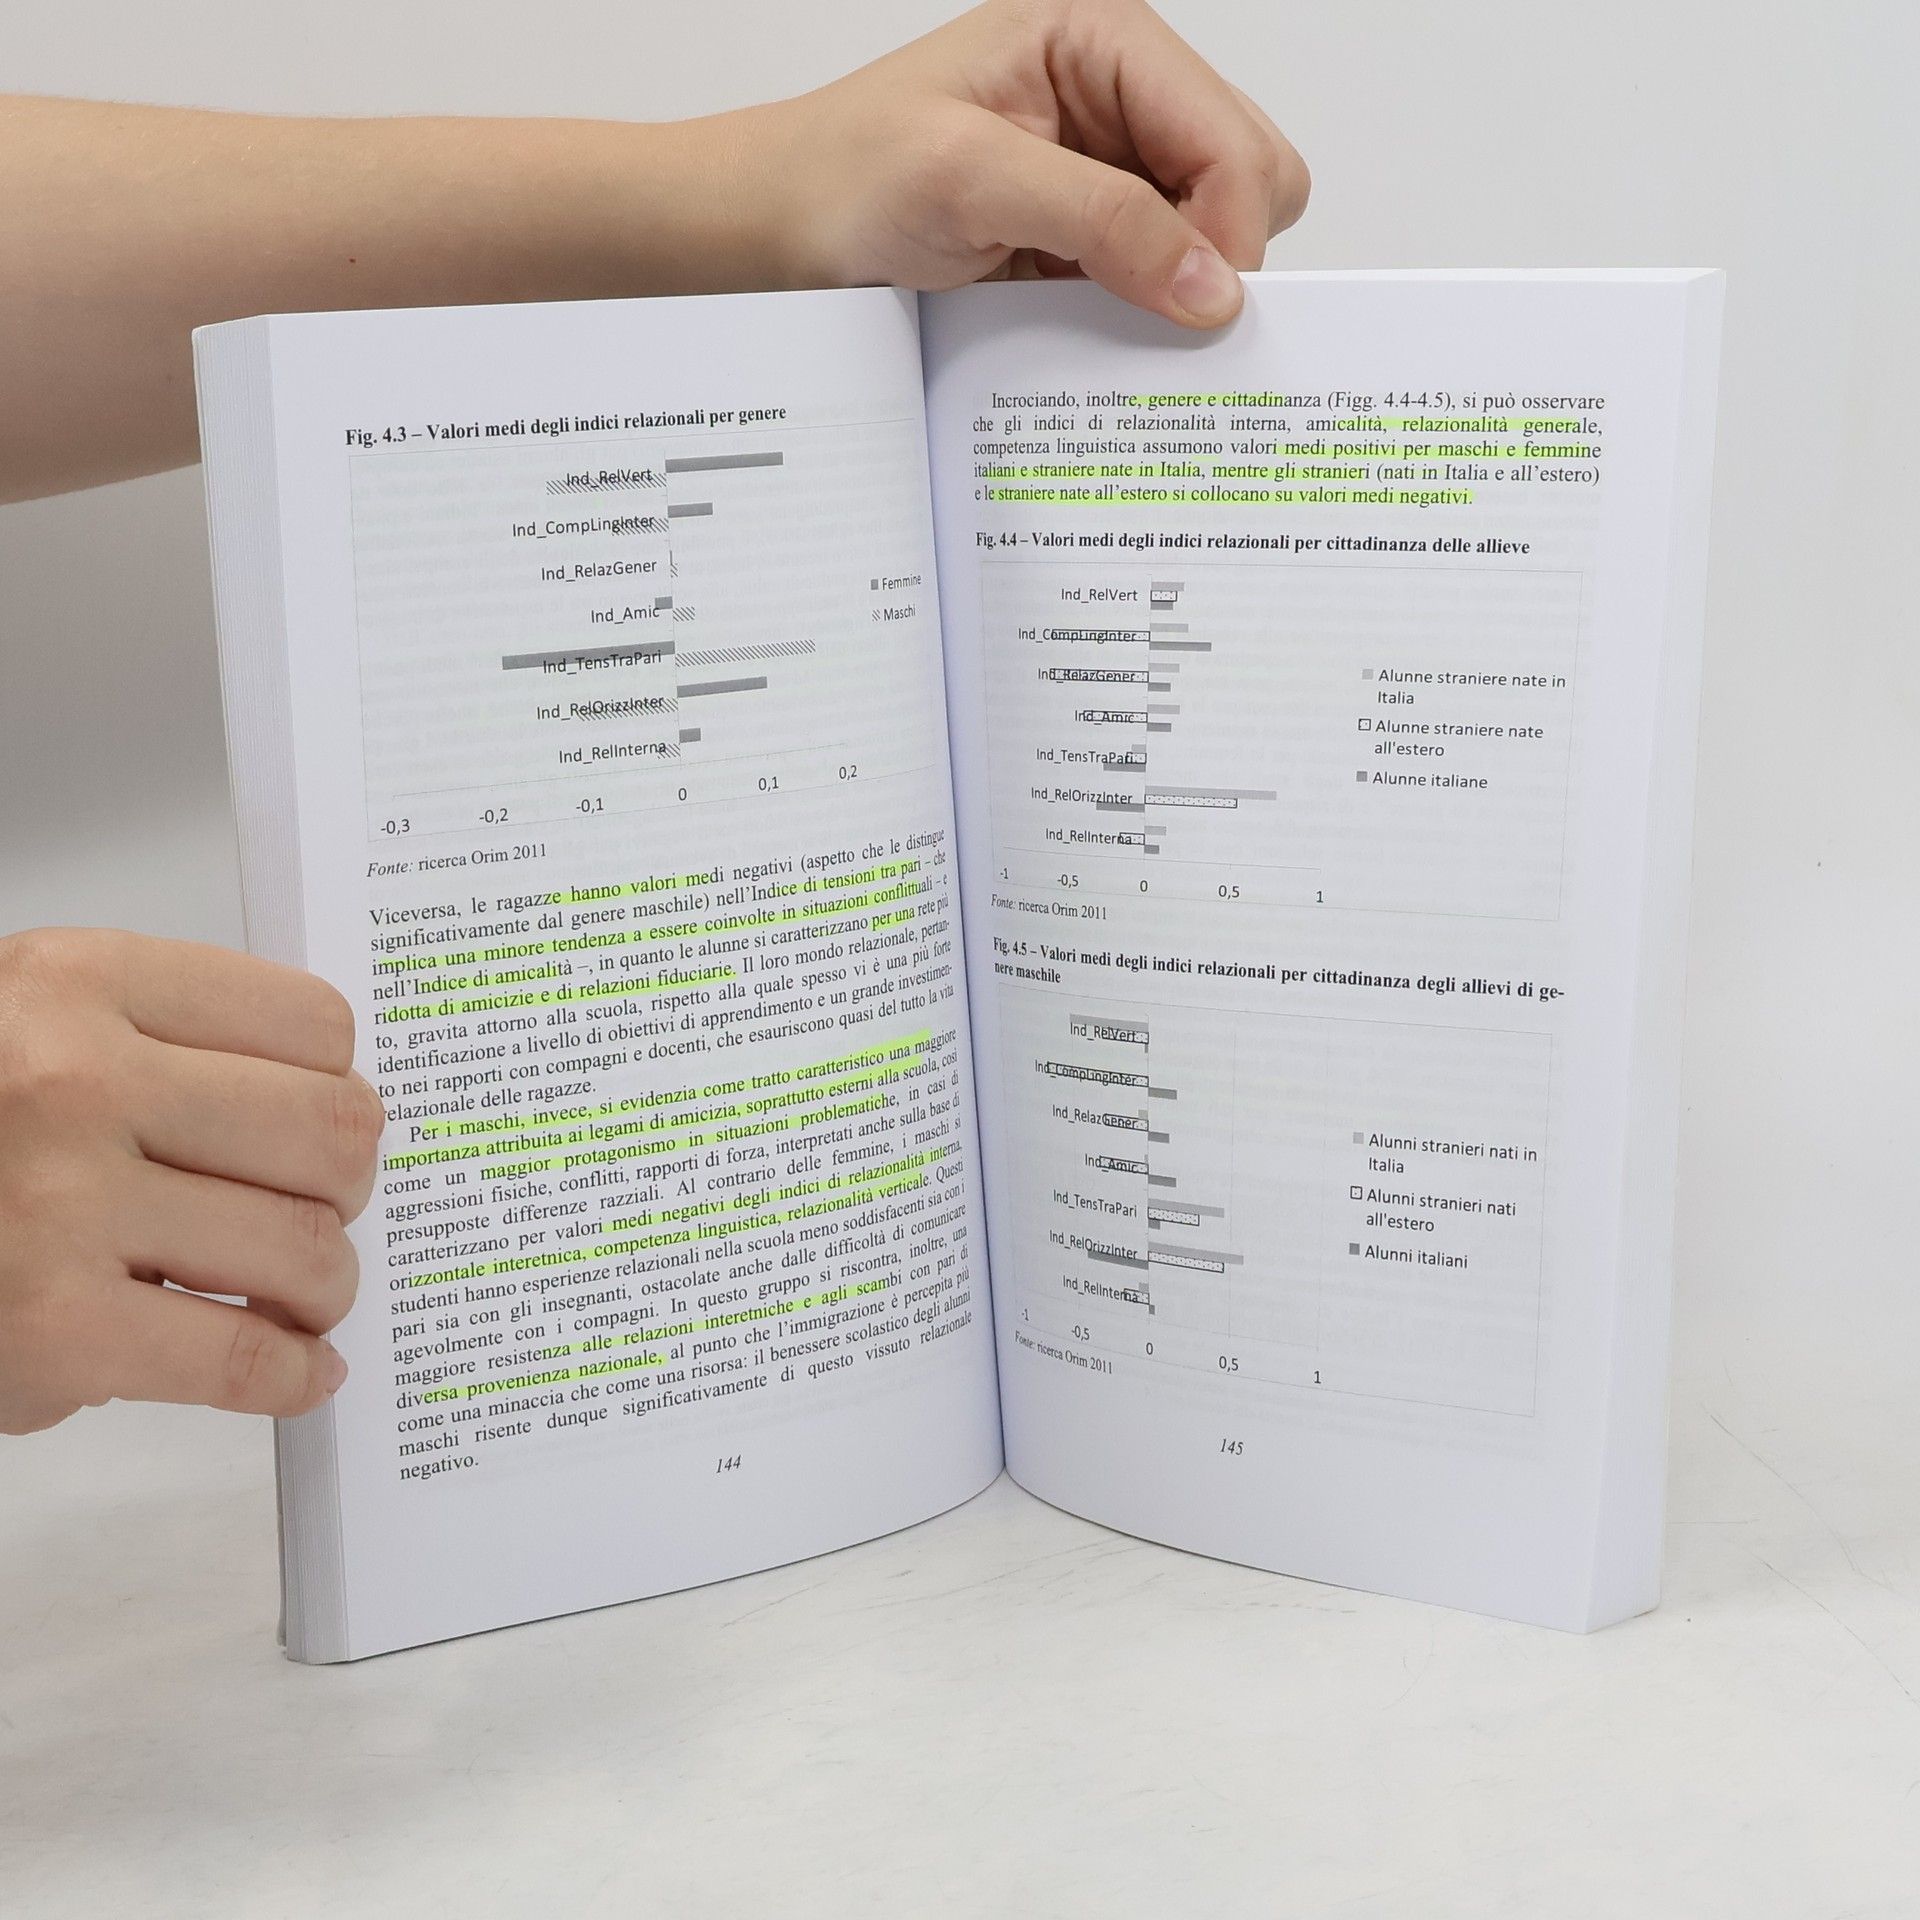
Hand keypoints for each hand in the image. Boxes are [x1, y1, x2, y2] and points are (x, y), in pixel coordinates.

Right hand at [0, 929, 381, 1433]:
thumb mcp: (26, 1028)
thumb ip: (155, 1046)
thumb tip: (316, 1112)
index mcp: (76, 982)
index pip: (309, 1023)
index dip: (336, 1086)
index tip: (323, 1125)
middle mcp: (72, 1080)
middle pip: (331, 1131)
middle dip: (345, 1188)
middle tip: (317, 1214)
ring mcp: (60, 1205)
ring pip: (305, 1246)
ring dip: (324, 1285)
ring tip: (298, 1297)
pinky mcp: (52, 1329)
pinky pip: (241, 1355)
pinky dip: (292, 1375)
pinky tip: (297, 1370)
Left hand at [761, 0, 1309, 326]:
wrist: (784, 226)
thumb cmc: (851, 175)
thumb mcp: (973, 182)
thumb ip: (1103, 221)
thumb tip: (1213, 287)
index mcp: (1105, 37)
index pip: (1232, 139)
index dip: (1229, 231)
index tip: (1198, 310)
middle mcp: (1124, 91)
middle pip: (1249, 182)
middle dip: (1215, 256)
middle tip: (1146, 310)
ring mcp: (1113, 162)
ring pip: (1216, 237)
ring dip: (1177, 289)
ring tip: (1100, 312)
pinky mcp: (1094, 228)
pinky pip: (1163, 277)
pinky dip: (1145, 312)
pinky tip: (1092, 324)